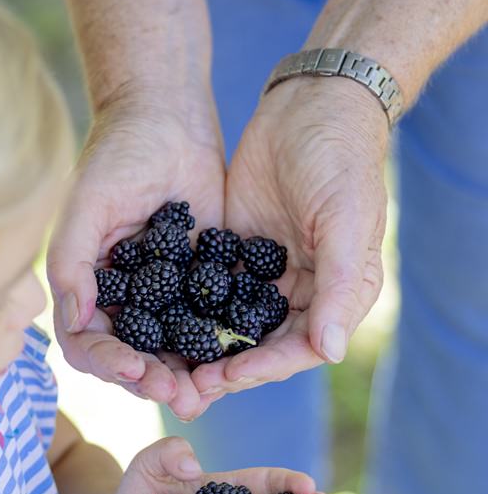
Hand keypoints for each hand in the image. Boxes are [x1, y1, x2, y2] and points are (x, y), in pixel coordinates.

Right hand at [47, 94, 224, 419]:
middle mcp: (123, 303)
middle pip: (134, 359)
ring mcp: (166, 298)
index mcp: (87, 289)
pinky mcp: (204, 286)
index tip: (136, 370)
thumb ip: (72, 261)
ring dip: (189, 376)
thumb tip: (75, 320)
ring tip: (209, 392)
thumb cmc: (116, 156)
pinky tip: (240, 359)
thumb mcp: (87, 203)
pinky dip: (222, 347)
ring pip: (174, 351)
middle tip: (182, 396)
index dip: (110, 363)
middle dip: (155, 381)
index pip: (88, 343)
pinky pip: (213, 325)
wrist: (168, 120)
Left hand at [192, 74, 389, 399]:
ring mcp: (265, 275)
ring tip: (162, 368)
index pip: (298, 349)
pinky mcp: (234, 252)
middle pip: (259, 348)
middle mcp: (302, 294)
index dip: (261, 368)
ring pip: (229, 326)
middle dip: (222, 370)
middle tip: (182, 389)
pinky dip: (183, 310)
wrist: (311, 104)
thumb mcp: (344, 220)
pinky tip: (150, 324)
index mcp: (338, 296)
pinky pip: (207, 291)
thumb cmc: (340, 161)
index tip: (223, 378)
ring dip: (199, 349)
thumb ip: (338, 287)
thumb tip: (330, 353)